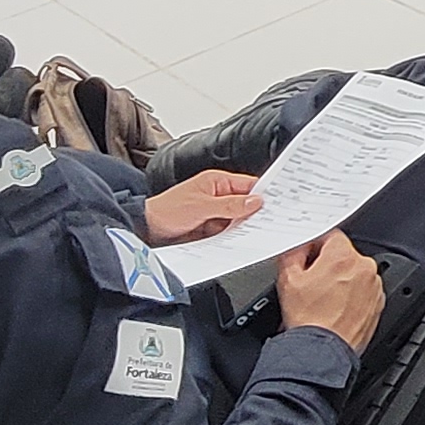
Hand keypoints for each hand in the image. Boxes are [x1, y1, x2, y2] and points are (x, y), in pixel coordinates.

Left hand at [142, 168, 258, 244]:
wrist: (146, 229)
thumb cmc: (166, 210)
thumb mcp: (201, 207)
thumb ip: (229, 205)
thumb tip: (255, 202)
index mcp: (216, 182)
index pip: (248, 185)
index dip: (263, 194)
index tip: (277, 204)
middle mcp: (217, 196)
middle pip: (245, 204)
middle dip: (255, 214)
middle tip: (269, 223)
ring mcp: (214, 213)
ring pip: (238, 220)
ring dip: (243, 228)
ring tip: (254, 235)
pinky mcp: (210, 229)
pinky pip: (228, 233)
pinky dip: (233, 238)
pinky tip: (237, 243)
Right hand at [277, 231, 385, 349]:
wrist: (321, 352)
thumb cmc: (308, 320)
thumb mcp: (287, 279)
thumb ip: (293, 252)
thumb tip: (299, 246)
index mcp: (343, 256)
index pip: (330, 236)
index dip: (314, 247)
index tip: (308, 259)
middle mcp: (364, 269)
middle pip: (344, 255)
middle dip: (328, 265)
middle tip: (313, 283)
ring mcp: (374, 288)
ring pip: (355, 274)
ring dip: (342, 281)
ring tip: (324, 300)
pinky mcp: (378, 305)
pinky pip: (364, 292)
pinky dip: (352, 297)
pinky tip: (336, 309)